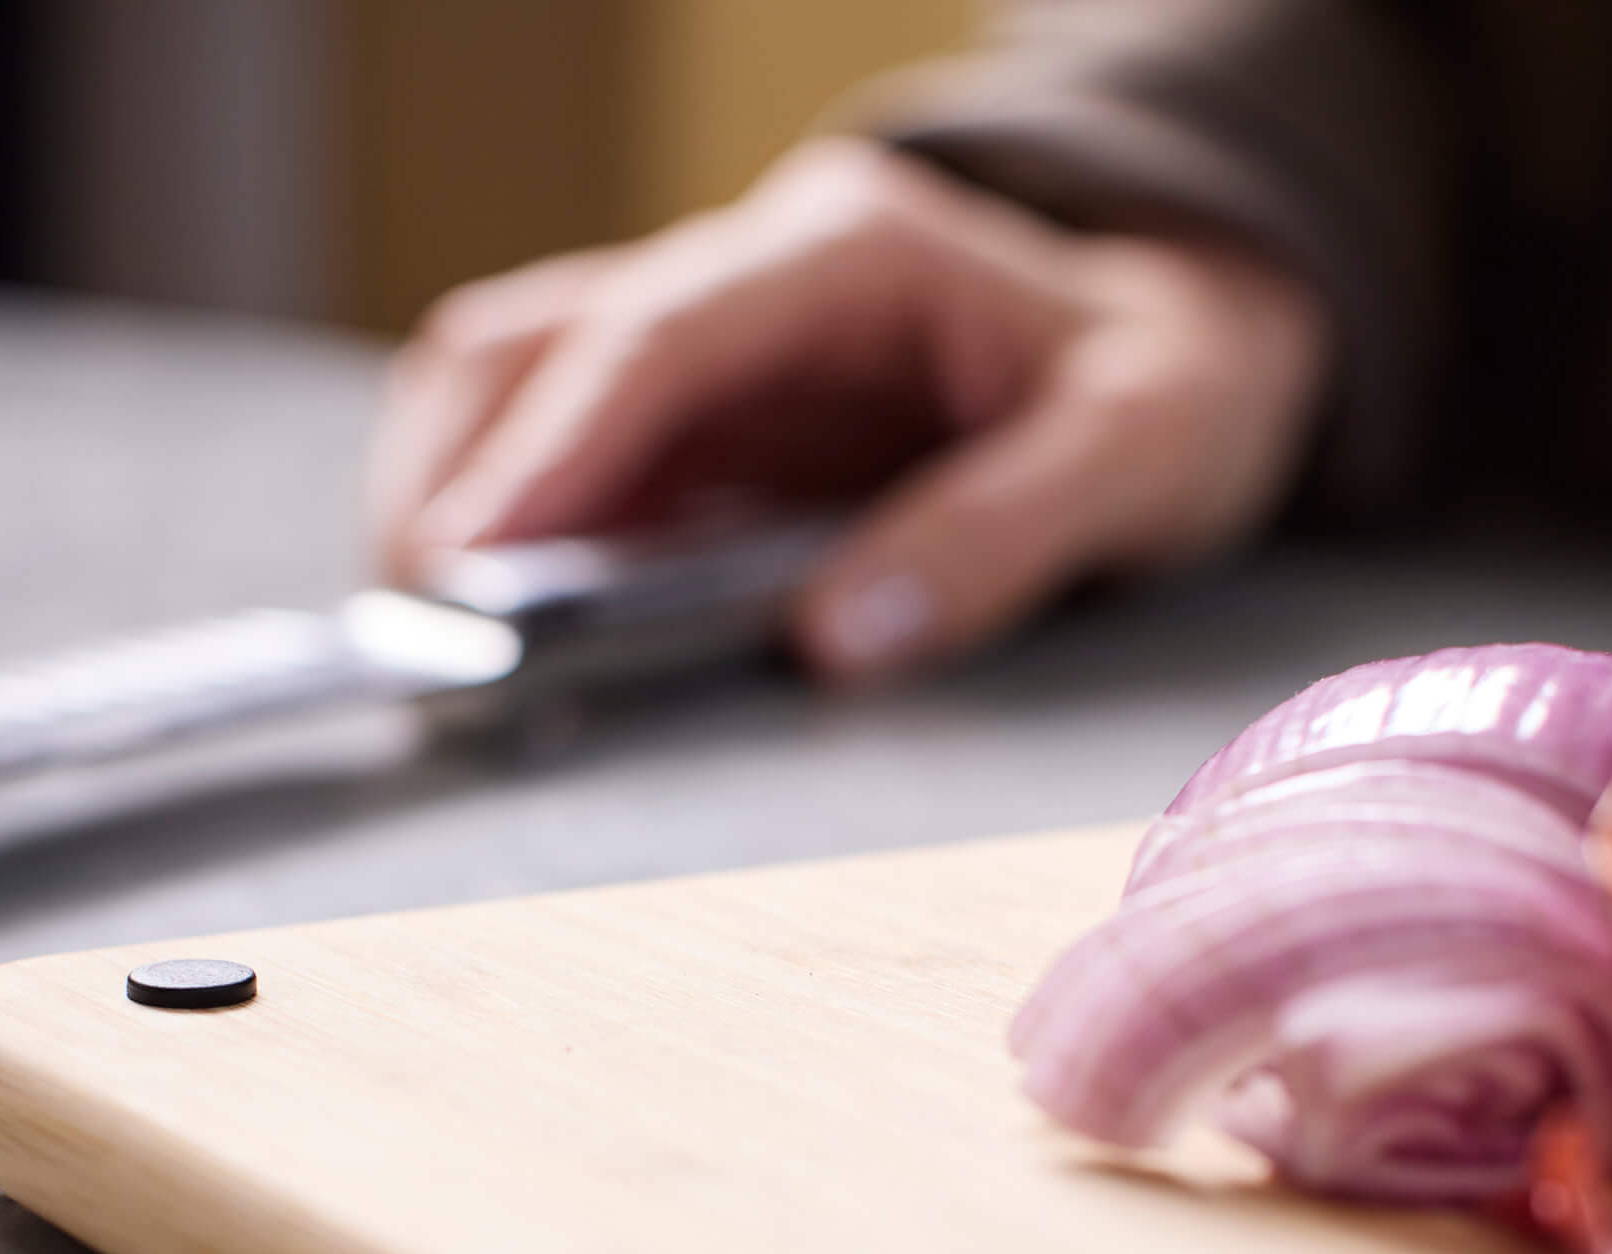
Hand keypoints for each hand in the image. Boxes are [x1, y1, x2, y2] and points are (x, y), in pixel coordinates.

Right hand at [367, 137, 1327, 681]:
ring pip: (519, 389)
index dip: (557, 450)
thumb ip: (999, 539)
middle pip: (535, 344)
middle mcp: (754, 280)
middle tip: (432, 631)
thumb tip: (836, 643)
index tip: (476, 560)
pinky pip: (569, 461)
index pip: (659, 335)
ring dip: (460, 502)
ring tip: (450, 642)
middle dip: (458, 479)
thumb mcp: (1136, 457)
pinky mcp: (706, 424)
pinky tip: (517, 631)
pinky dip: (518, 538)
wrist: (1179, 355)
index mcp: (849, 252)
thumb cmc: (1161, 388)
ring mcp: (715, 349)